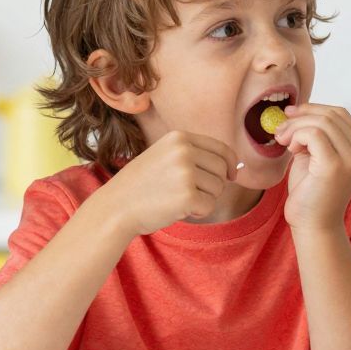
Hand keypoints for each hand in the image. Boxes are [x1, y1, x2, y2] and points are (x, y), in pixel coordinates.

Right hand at [97, 131, 237, 236]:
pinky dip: (198, 211)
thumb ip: (194, 155)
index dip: (230, 163)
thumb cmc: (142, 185)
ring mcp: (185, 172)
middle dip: (213, 184)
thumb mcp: (164, 156)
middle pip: (222, 169)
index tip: (231, 174)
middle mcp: (184, 151)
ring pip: (218, 188)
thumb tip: (234, 166)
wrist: (116, 206)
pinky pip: (210, 205)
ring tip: (177, 198)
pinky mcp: (187, 196)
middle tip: (188, 192)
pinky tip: (178, 209)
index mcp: (179, 138)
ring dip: (204, 198)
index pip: (220, 148)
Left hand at [274, 104, 350, 233]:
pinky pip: (313, 133)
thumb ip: (315, 133)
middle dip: (300, 117)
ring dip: (295, 127)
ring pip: (321, 122)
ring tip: (284, 142)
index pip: (340, 114)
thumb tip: (298, 108)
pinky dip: (297, 136)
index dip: (313, 109)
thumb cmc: (310, 192)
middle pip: (330, 114)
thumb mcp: (315, 155)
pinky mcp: (335, 165)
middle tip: (281, 131)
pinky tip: (291, 150)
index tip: (290, 115)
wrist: (312, 226)